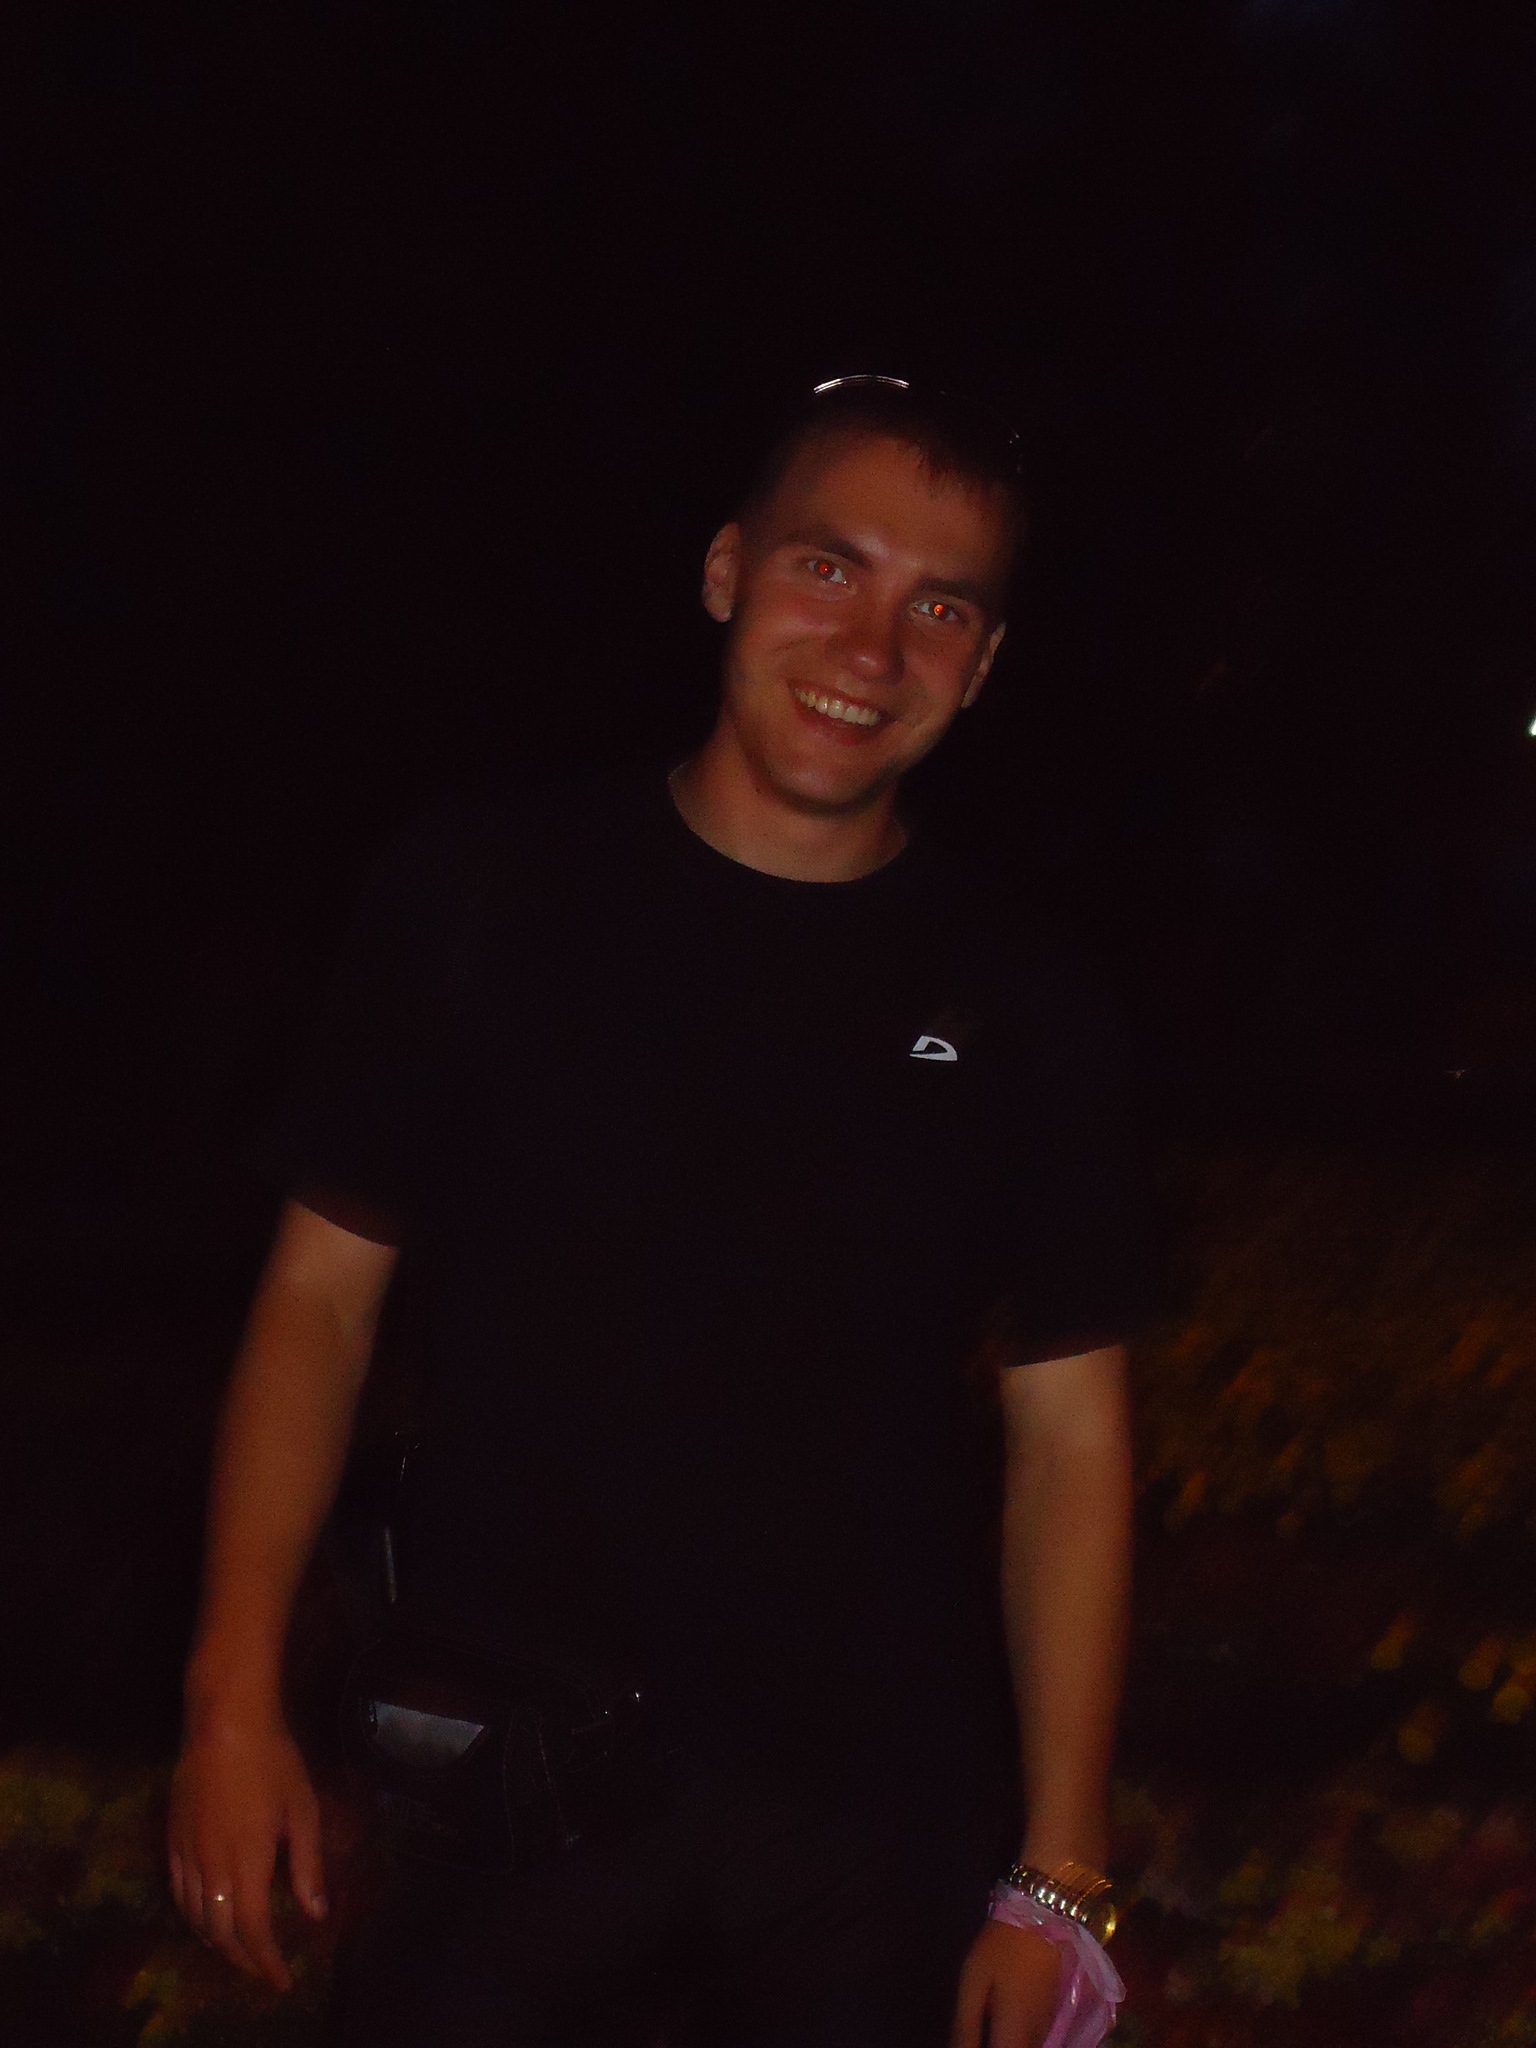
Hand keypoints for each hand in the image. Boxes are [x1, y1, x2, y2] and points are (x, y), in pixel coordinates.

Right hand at [167, 1713, 326, 1990]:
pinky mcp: (172, 1840)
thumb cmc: (273, 1762)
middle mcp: (212, 1867)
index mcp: (248, 1863)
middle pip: (221, 1933)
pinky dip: (194, 1917)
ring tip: (240, 1951)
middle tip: (264, 1970)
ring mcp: (187, 1854)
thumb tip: (314, 1914)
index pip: (254, 1930)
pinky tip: (207, 1916)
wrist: (223, 1724)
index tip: (282, 1980)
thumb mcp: (303, 1810)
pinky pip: (179, 1894)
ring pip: (195, 1918)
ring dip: (217, 1942)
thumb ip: (307, 1866)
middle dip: (243, 1959)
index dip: (267, 1962)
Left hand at [950, 1919, 1063, 2047]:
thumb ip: (965, 2027)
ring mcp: (1045, 2028)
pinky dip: (1013, 2036)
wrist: (1044, 1918)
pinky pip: (1030, 2039)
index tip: (965, 2040)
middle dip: (992, 2044)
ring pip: (1022, 2047)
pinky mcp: (1050, 2016)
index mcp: (1014, 2035)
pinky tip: (999, 2021)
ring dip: (1003, 2041)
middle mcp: (1035, 2039)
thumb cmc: (1003, 1948)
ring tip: (984, 2023)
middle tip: (971, 2031)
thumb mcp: (974, 1982)